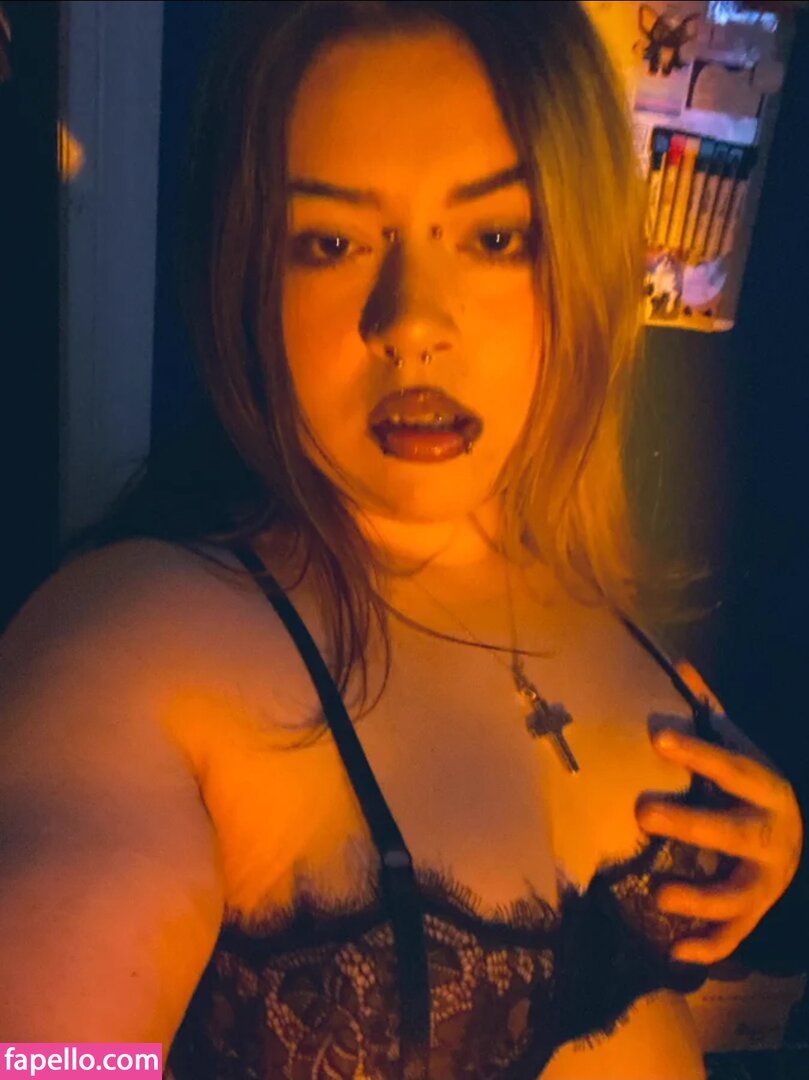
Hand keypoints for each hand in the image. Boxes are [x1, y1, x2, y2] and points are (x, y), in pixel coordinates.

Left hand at [636, 729, 803, 963]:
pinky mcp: (756, 911)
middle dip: (689, 824)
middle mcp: (772, 836)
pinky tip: (675, 951)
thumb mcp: (740, 746)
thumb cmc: (751, 787)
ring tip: (659, 893)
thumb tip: (680, 665)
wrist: (799, 837)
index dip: (697, 752)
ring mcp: (766, 879)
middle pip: (734, 832)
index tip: (657, 737)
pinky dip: (709, 947)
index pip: (731, 767)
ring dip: (699, 897)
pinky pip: (736, 935)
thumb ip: (710, 710)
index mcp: (767, 789)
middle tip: (641, 812)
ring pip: (737, 893)